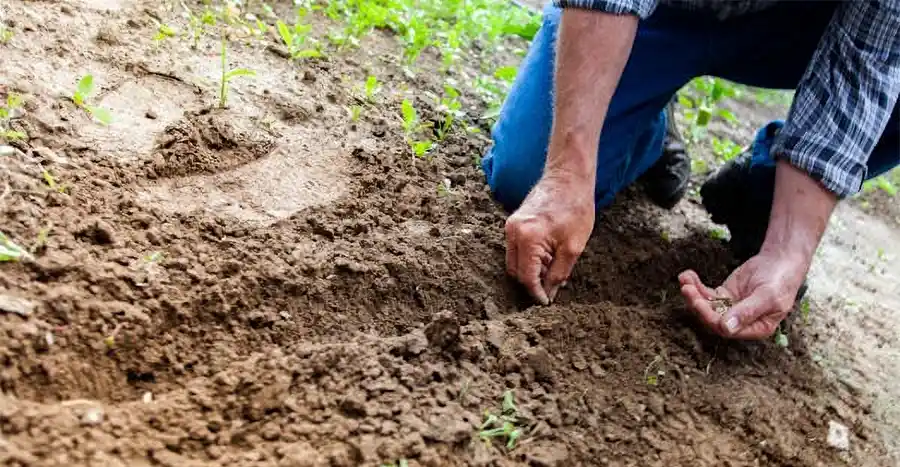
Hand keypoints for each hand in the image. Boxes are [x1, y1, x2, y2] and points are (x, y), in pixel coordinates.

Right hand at [505, 172, 594, 304]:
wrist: (568, 177)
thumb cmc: (575, 208)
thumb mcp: (573, 247)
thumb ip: (559, 273)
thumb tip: (549, 293)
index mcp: (527, 238)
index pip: (526, 277)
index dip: (536, 293)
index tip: (546, 302)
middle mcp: (513, 232)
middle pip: (515, 271)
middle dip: (531, 283)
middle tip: (551, 288)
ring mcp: (510, 226)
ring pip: (513, 261)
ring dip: (530, 271)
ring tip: (552, 269)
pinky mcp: (513, 223)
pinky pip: (516, 249)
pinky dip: (528, 258)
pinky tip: (547, 256)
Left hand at [678, 250, 808, 338]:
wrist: (781, 261)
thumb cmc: (780, 281)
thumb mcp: (767, 296)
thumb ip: (747, 312)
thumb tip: (726, 329)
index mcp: (756, 328)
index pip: (727, 330)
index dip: (710, 317)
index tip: (698, 302)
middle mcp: (741, 322)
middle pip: (712, 318)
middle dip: (698, 304)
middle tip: (687, 289)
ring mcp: (731, 308)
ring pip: (707, 306)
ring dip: (693, 293)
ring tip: (684, 279)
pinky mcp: (724, 295)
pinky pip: (706, 294)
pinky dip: (696, 285)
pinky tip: (687, 275)